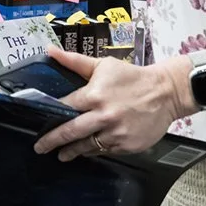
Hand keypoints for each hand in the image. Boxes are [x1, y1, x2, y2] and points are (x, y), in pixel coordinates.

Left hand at [32, 49, 191, 161]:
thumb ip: (74, 61)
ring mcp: (116, 133)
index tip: (39, 119)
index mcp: (94, 95)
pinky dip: (94, 150)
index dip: (51, 113)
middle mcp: (103, 116)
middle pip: (70, 132)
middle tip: (40, 147)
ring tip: (61, 154)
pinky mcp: (127, 145)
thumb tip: (50, 51)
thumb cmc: (132, 78)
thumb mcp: (103, 65)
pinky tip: (86, 151)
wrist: (166, 92)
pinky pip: (105, 150)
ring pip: (87, 146)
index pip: (65, 107)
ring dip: (72, 151)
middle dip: (52, 141)